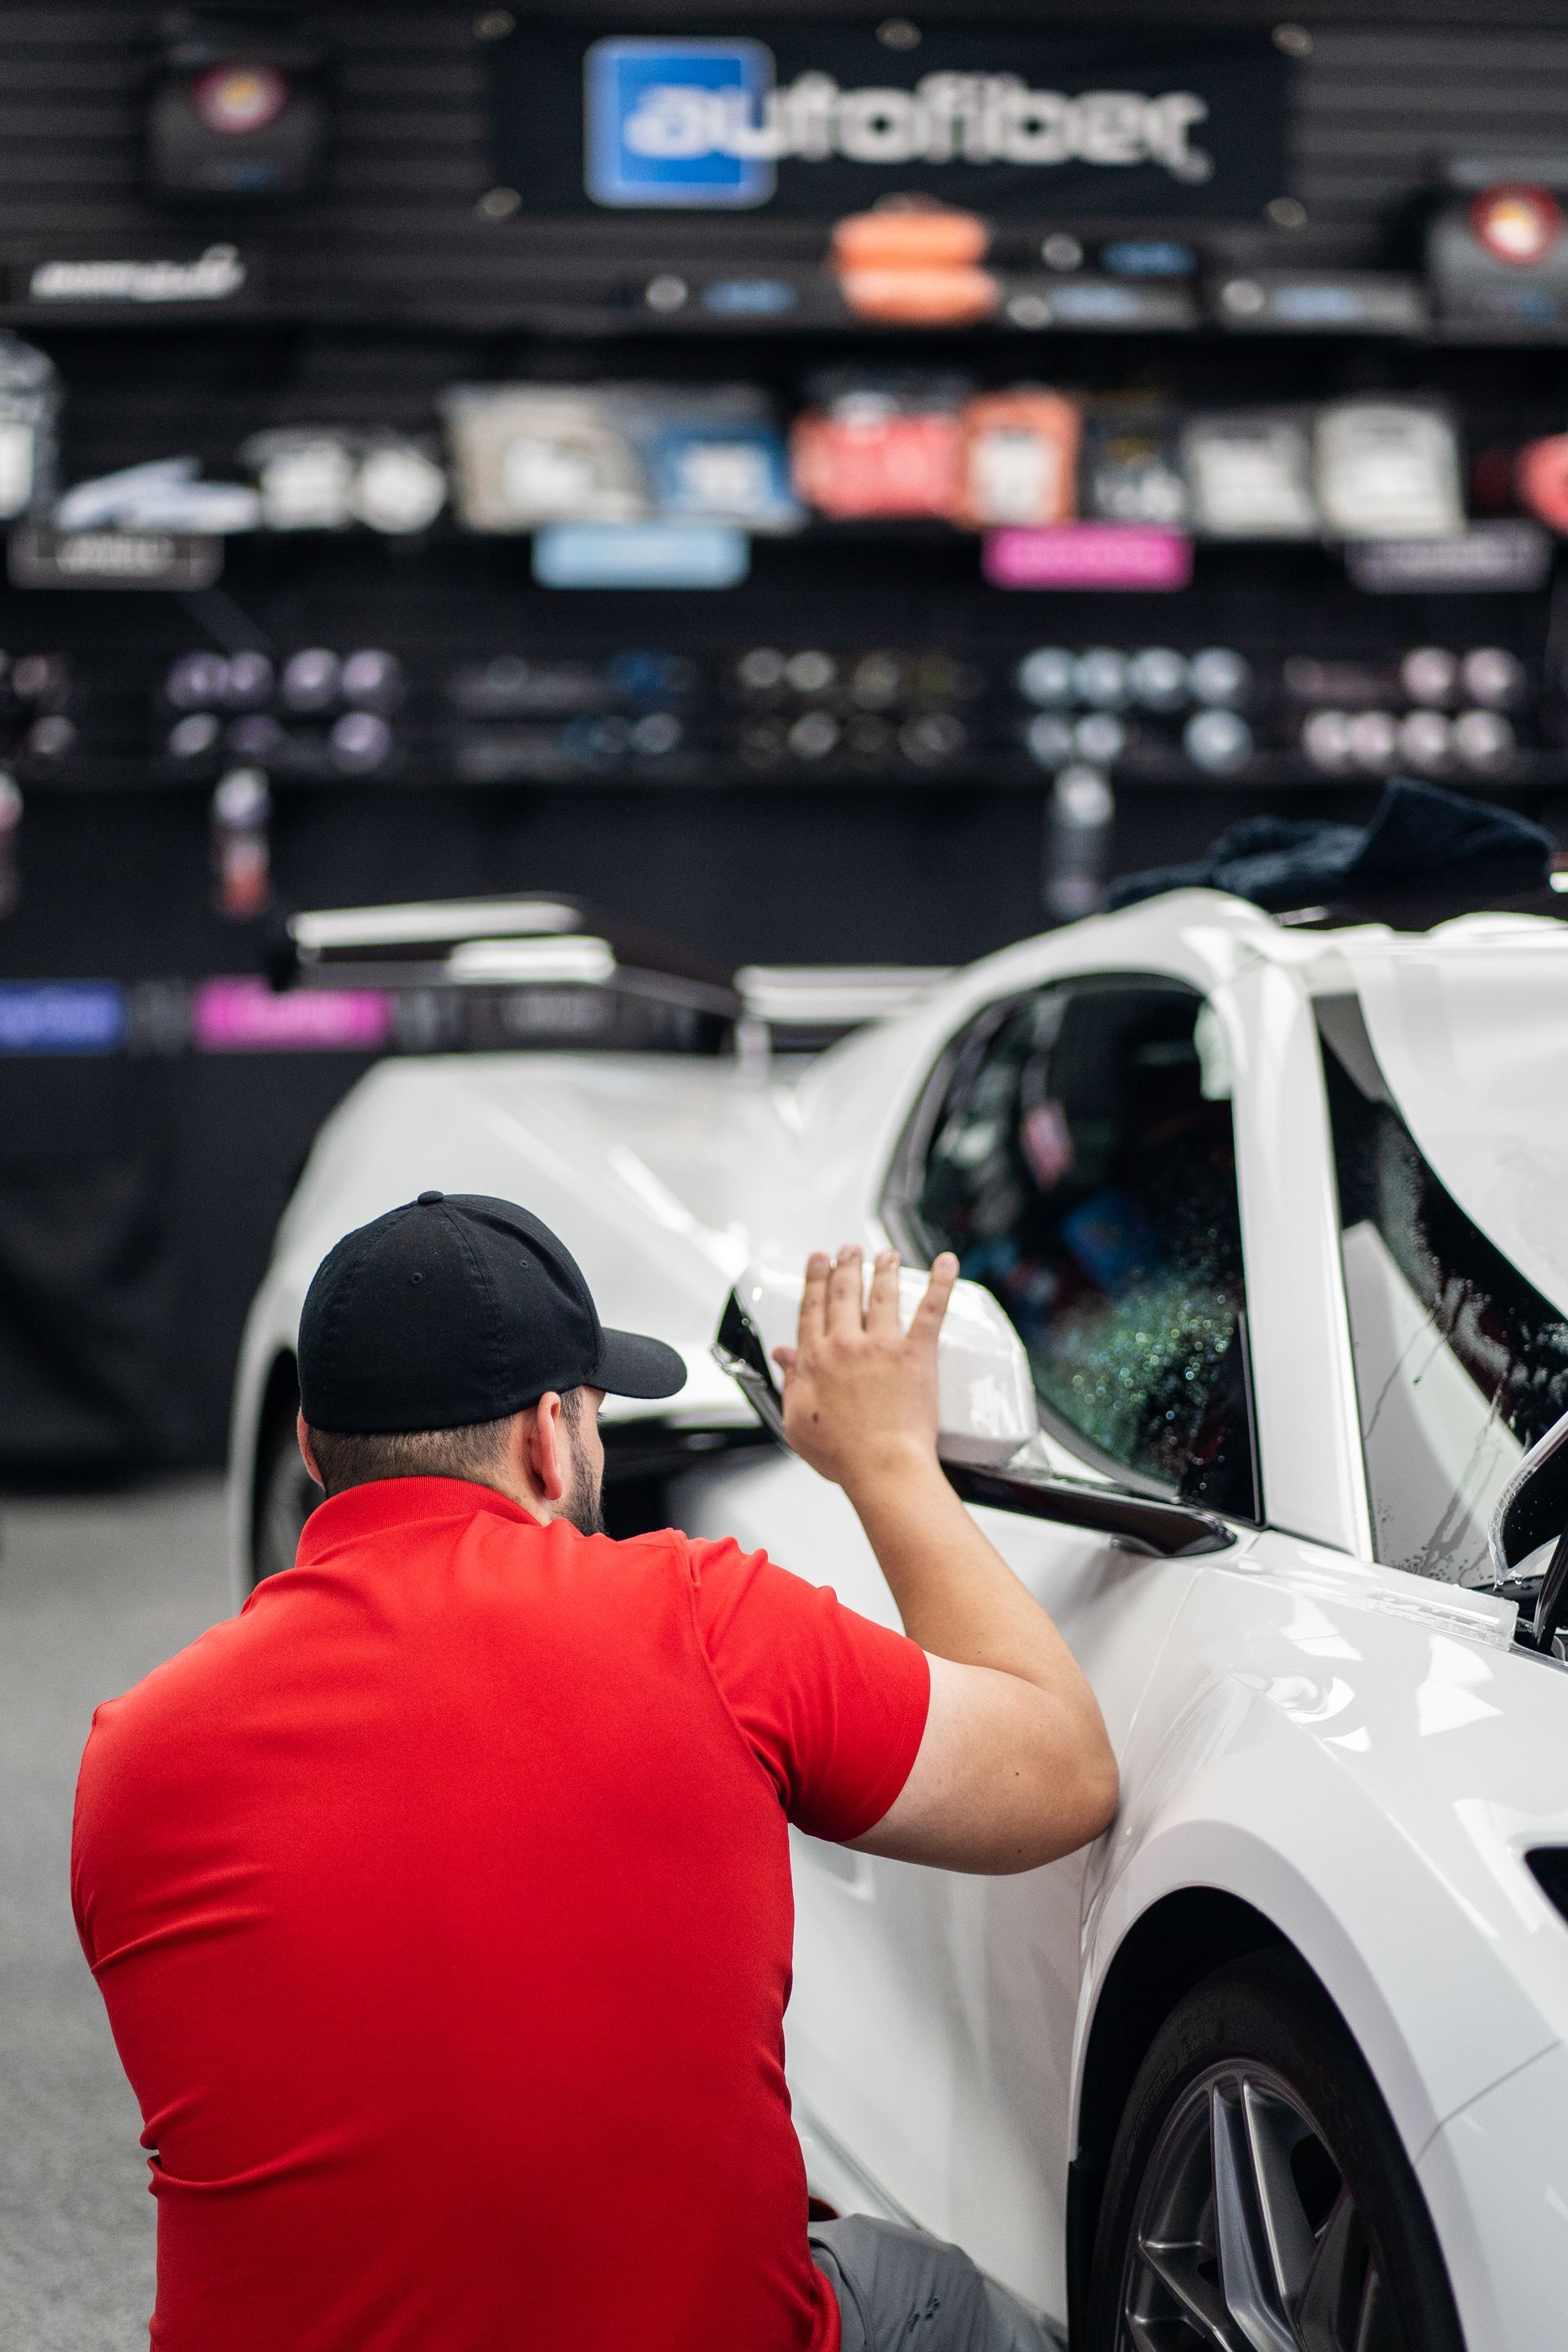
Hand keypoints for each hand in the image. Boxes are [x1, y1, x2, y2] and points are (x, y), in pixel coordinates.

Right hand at [772, 1244, 958, 1494]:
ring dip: (883, 1267)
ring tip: (886, 1254)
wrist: (882, 1466)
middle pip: (843, 1292)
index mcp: (816, 1360)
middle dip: (845, 1265)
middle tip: (848, 1250)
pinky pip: (930, 1309)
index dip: (813, 1280)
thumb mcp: (796, 1422)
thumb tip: (783, 1358)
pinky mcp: (916, 1353)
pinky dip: (940, 1283)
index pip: (812, 1309)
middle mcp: (846, 1345)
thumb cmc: (843, 1454)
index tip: (817, 1262)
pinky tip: (946, 1263)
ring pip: (882, 1293)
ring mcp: (882, 1345)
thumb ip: (789, 1384)